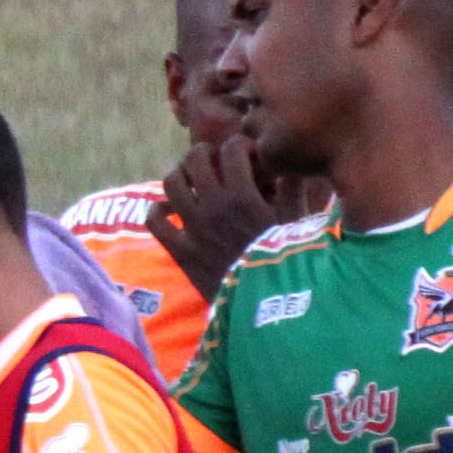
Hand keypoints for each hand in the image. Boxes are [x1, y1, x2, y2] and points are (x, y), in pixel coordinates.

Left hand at [151, 139, 321, 303]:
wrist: (264, 307)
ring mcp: (193, 229)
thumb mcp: (297, 223)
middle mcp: (214, 207)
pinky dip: (157, 211)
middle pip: (195, 158)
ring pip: (170, 182)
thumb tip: (290, 165)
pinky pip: (155, 222)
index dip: (240, 145)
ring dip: (180, 175)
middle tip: (216, 164)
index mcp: (244, 196)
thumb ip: (292, 189)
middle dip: (207, 154)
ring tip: (191, 181)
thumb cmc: (287, 262)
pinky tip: (169, 210)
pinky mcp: (180, 252)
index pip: (232, 148)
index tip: (249, 158)